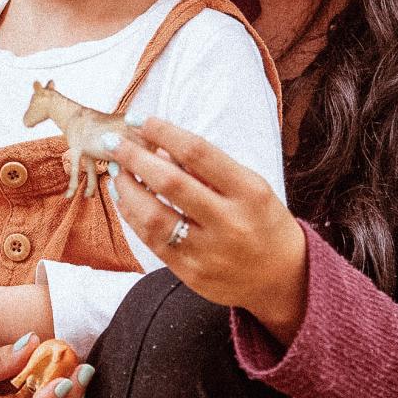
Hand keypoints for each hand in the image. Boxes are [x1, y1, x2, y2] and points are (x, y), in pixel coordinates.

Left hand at [103, 116, 308, 344]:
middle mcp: (229, 221)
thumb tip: (161, 146)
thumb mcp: (249, 185)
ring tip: (116, 171)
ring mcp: (209, 252)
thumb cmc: (263, 219)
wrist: (284, 278)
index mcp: (248, 190)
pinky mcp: (193, 275)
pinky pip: (153, 243)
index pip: (198, 152)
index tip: (139, 120)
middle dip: (135, 158)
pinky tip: (126, 200)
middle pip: (171, 183)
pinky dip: (134, 217)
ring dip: (128, 189)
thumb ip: (208, 168)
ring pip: (154, 217)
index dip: (164, 132)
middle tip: (112, 142)